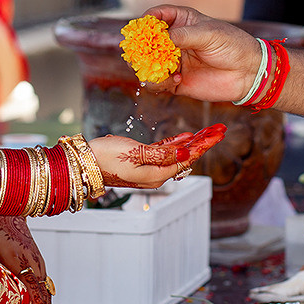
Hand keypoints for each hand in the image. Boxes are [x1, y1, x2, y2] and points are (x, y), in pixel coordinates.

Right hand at [88, 123, 226, 188]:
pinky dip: (177, 143)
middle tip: (220, 129)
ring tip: (209, 131)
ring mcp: (150, 168)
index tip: (219, 133)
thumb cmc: (106, 157)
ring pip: (178, 154)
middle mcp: (157, 174)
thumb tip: (186, 154)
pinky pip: (165, 152)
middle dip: (204, 142)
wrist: (84, 163)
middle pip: (187, 156)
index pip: (188, 157)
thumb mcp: (135, 153)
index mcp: (158, 174)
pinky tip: (186, 137)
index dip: (205, 144)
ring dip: (193, 142)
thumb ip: (162, 155)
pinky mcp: (142, 161)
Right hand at [146, 5, 261, 102]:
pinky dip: (159, 83)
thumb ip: (183, 36)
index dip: (147, 20)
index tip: (142, 27)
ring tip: (158, 69)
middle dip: (141, 47)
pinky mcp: (175, 82)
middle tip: (141, 52)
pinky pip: (157, 83)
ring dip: (147, 67)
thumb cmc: (232, 45)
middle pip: (146, 42)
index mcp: (181, 22)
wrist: (248, 73)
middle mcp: (173, 41)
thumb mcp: (209, 34)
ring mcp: (173, 62)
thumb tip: (159, 39)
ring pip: (147, 64)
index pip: (157, 16)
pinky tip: (177, 80)